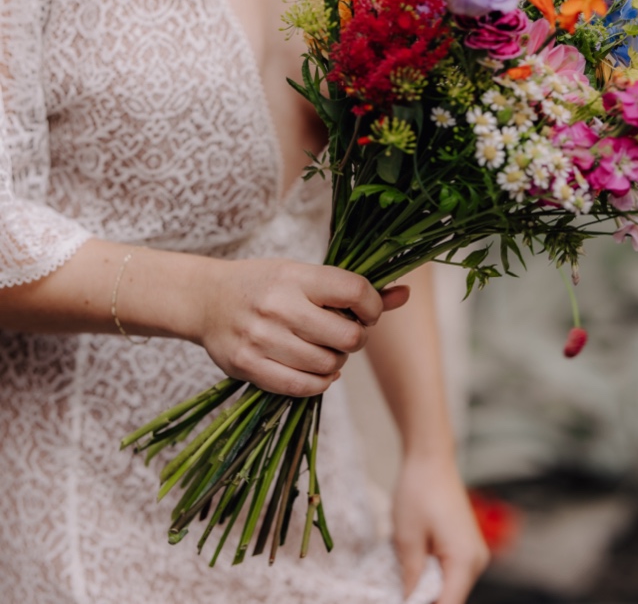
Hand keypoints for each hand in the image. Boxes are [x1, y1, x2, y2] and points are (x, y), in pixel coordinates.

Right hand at [192, 257, 409, 395]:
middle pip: (348, 337)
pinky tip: (317, 370)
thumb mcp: (307, 275)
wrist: (206, 299)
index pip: (356, 292)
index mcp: (296, 277)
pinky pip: (302, 387)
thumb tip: (406, 295)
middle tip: (347, 333)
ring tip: (326, 349)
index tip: (367, 311)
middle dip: (357, 339)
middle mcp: (279, 307)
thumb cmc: (267, 285)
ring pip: (327, 365)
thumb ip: (355, 289)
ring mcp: (261, 339)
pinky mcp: (248, 367)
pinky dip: (320, 382)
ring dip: (337, 361)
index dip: (374, 306)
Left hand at [391, 451, 488, 603]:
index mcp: (465, 560)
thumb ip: (410, 577)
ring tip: (402, 582)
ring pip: (450, 588)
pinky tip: (412, 569)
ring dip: (427, 590)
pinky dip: (431, 577)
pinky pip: (451, 574)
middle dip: (424, 600)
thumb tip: (408, 601)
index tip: (402, 602)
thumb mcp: (406, 539)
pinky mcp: (467, 547)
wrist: (431, 459)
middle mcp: (477, 560)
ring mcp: (474, 553)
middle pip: (451, 599)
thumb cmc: (419, 491)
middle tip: (397, 593)